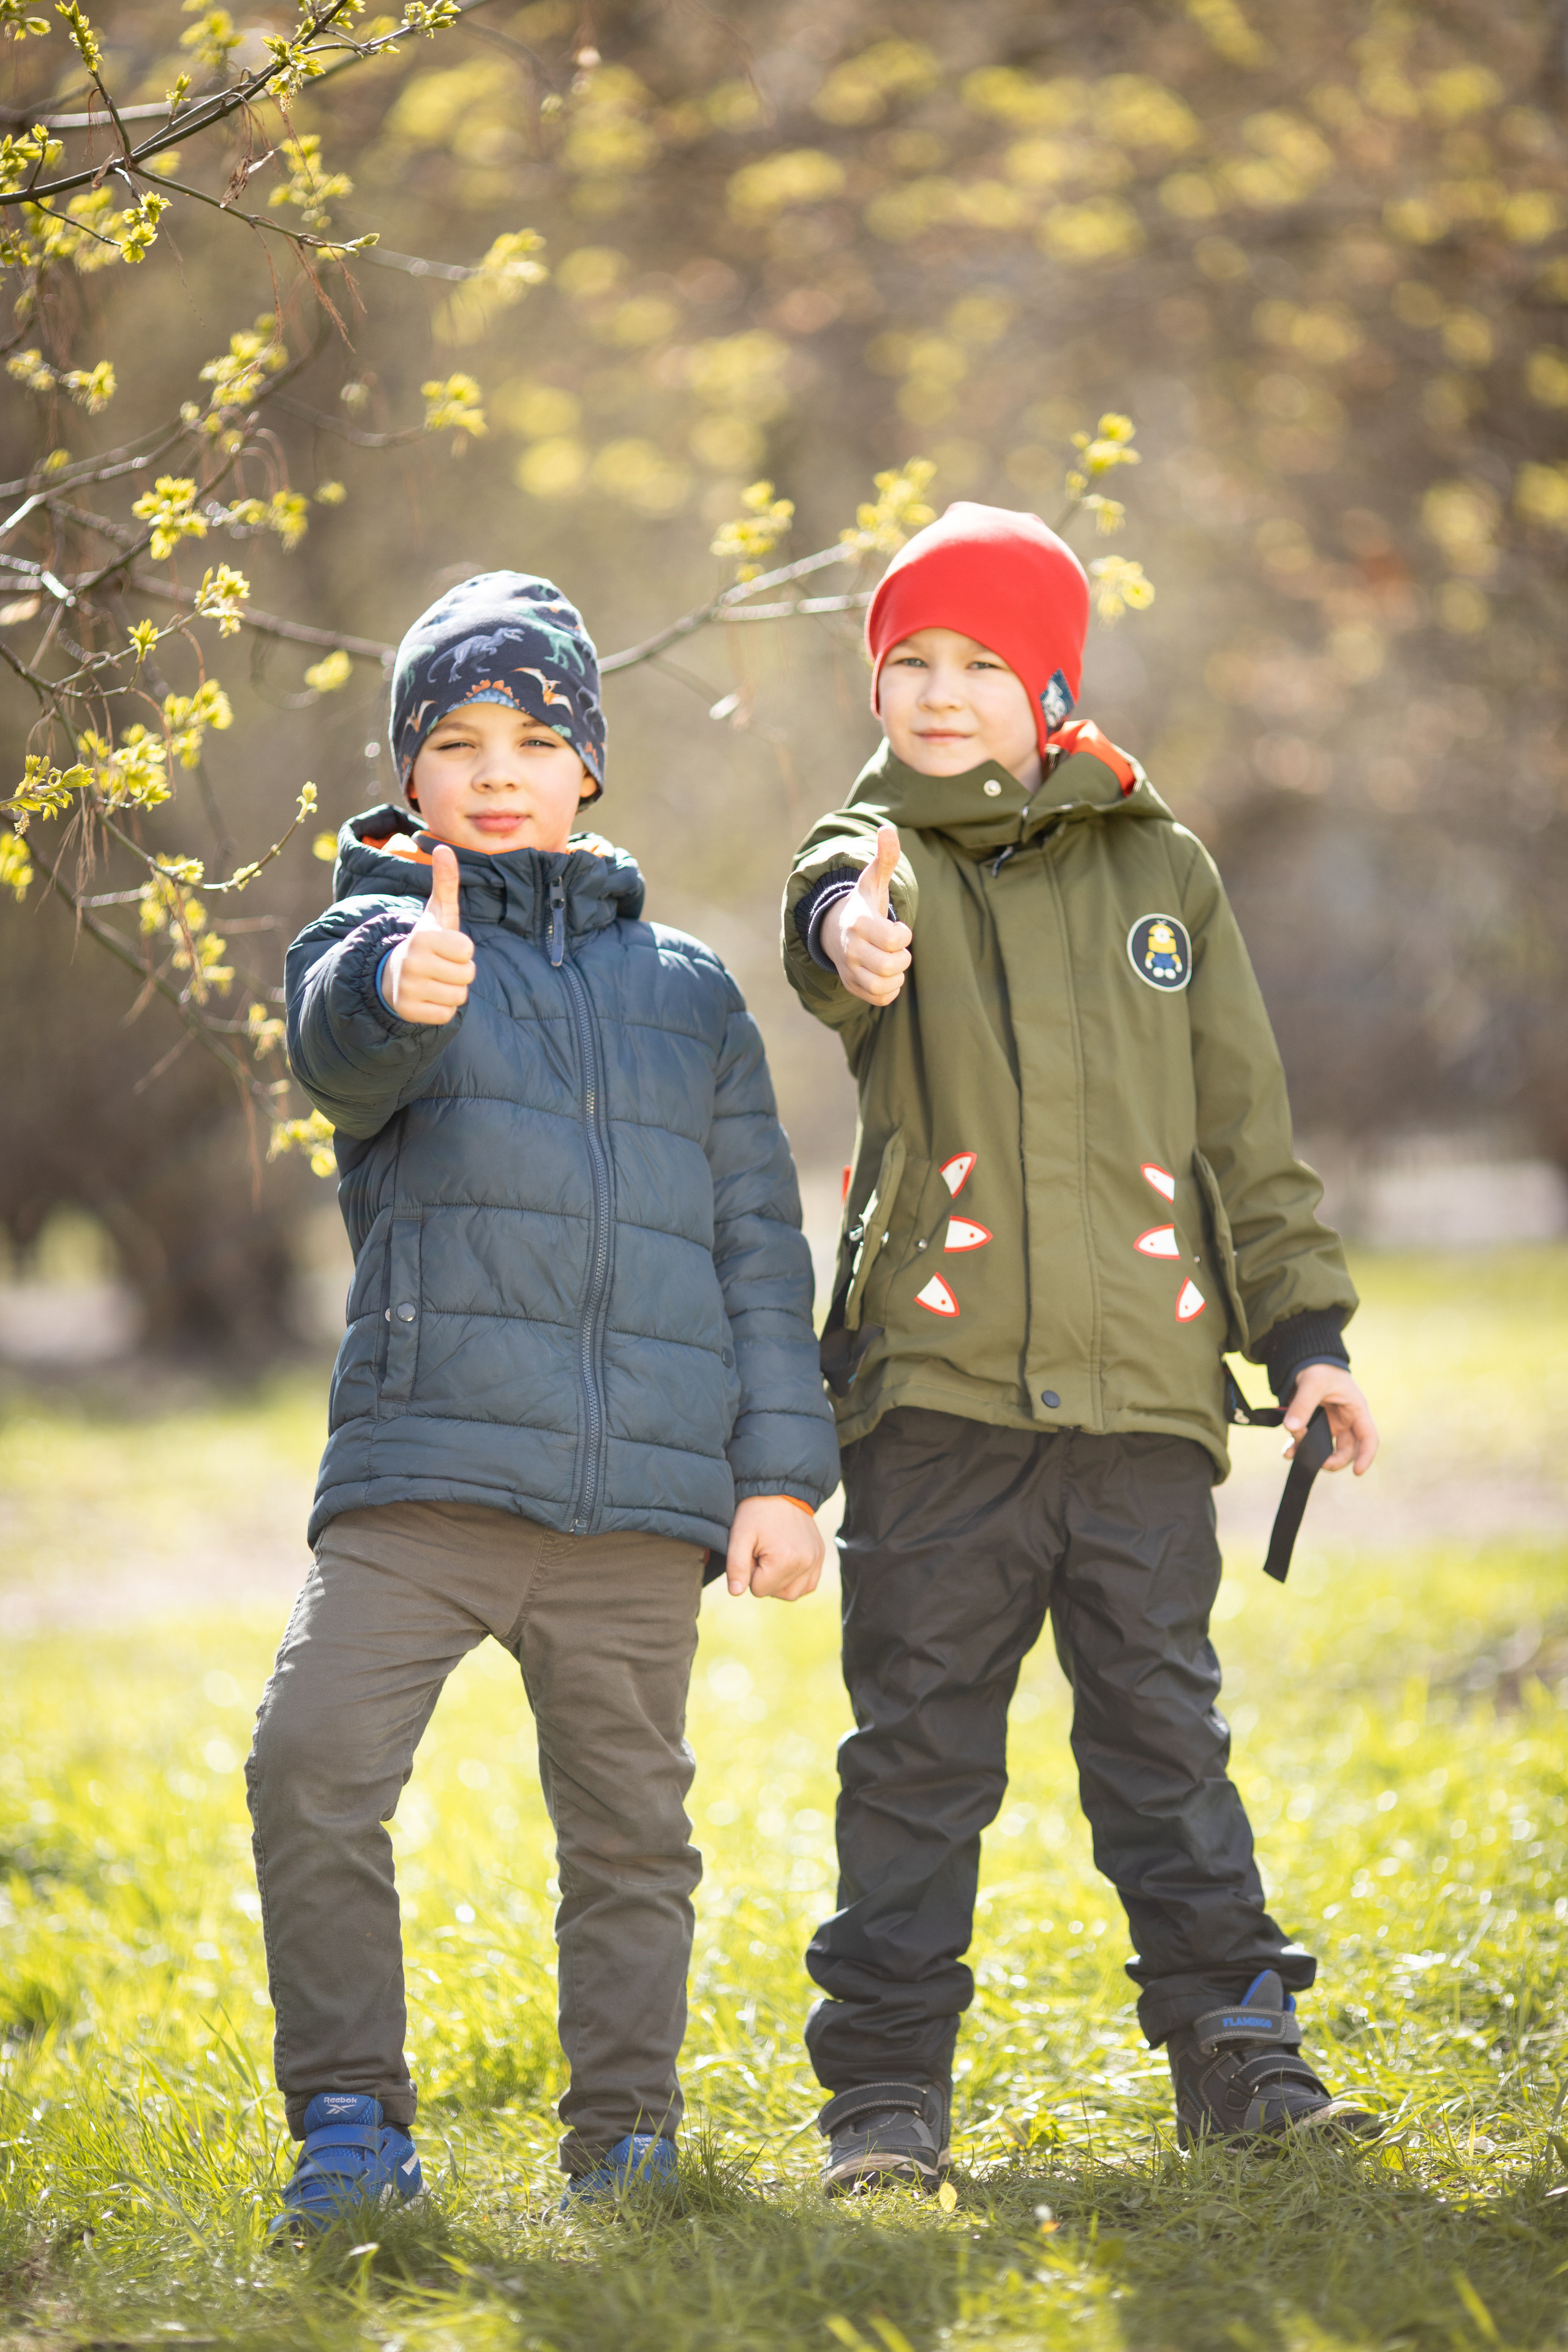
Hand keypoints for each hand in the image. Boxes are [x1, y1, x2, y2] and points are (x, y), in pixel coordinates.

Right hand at [383, 843, 474, 1024]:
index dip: (462, 950)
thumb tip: (445, 848)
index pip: (467, 950)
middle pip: (467, 975)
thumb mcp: (436, 914)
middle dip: (460, 972)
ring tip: (435, 980)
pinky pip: (447, 1015)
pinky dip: (442, 1008)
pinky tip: (429, 997)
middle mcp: (412, 962)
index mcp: (423, 937)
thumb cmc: (425, 943)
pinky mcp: (408, 1012)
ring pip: (459, 996)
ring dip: (452, 990)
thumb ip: (445, 883)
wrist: (392, 975)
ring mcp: (408, 989)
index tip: (446, 948)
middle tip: (441, 966)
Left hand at [725, 1496, 824, 1601]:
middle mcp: (805, 1562)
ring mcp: (815, 1559)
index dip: (750, 1572)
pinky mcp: (819, 1556)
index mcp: (785, 1560)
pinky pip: (809, 1585)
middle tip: (760, 1552)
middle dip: (763, 1578)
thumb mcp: (739, 1535)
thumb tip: (736, 1592)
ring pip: (793, 1594)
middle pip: (776, 1593)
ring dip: (779, 1583)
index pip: (758, 1590)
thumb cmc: (756, 1511)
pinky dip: (796, 1582)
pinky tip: (786, 1565)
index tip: (752, 1550)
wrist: (781, 1489)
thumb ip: (736, 1566)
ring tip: (772, 1558)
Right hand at [819, 823, 912, 1007]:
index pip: (893, 939)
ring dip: (897, 976)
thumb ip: (884, 858)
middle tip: (898, 948)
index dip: (904, 935)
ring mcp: (849, 969)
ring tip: (894, 962)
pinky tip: (889, 976)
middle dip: (903, 958)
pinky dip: (890, 991)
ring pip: (882, 986)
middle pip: (889, 966)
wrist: (836, 929)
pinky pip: (878, 999)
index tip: (899, 929)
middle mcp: (849, 949)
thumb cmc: (864, 904)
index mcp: (857, 923)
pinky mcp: (852, 985)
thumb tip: (888, 828)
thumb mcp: (873, 880)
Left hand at [1283, 1364, 1378, 1475]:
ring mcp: (1331, 1425)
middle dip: (1331, 1460)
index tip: (1357, 1472)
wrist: (1307, 1361)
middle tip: (1314, 1462)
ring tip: (1292, 1451)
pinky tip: (1287, 1452)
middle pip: (1347, 1450)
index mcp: (1356, 1410)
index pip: (1369, 1437)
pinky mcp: (1315, 1426)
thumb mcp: (1312, 1383)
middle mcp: (1346, 1421)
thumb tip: (1291, 1428)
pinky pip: (1309, 1442)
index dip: (1366, 1456)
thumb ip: (1303, 1405)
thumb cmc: (1319, 1368)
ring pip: (1326, 1449)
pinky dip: (1299, 1448)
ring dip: (1311, 1454)